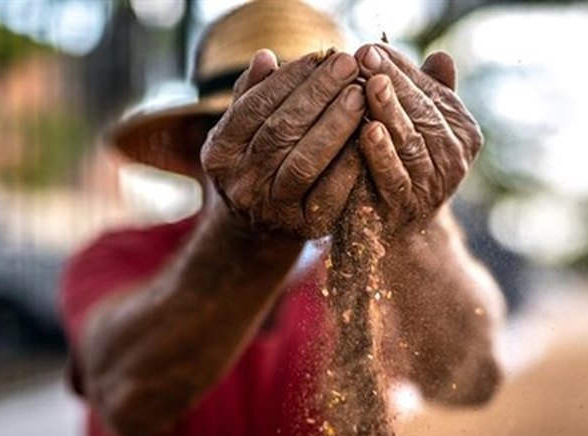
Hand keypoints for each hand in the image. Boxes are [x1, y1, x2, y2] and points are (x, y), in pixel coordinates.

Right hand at [201, 49, 364, 238]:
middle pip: (280, 131)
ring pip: (304, 162)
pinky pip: (330, 193)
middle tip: (349, 65)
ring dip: (336, 124)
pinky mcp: (304, 228)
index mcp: (219, 153)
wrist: (262, 227)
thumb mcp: (244, 130)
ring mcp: (271, 209)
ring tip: (360, 94)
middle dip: (318, 94)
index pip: (254, 107)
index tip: (320, 55)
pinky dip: (349, 162)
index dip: (288, 79)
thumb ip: (252, 94)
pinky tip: (368, 135)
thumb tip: (265, 58)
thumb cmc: (258, 162)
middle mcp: (240, 184)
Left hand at [354, 44, 483, 235]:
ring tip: (370, 84)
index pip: (431, 89)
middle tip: (365, 56)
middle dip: (392, 81)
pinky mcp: (408, 205)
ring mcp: (434, 183)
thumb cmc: (406, 168)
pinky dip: (381, 153)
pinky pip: (394, 175)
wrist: (400, 233)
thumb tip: (443, 56)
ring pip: (410, 140)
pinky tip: (366, 129)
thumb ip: (430, 95)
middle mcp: (455, 156)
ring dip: (389, 111)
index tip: (371, 46)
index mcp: (462, 130)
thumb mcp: (421, 131)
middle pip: (422, 111)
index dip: (401, 67)